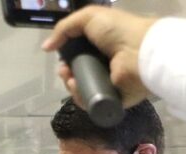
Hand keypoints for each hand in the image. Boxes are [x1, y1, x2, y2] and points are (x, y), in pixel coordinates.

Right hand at [41, 6, 157, 108]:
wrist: (138, 51)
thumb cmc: (117, 30)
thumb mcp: (89, 17)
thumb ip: (64, 28)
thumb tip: (46, 47)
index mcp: (102, 47)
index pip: (79, 55)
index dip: (67, 57)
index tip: (61, 58)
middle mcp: (105, 66)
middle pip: (78, 74)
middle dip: (66, 72)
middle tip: (64, 71)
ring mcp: (109, 84)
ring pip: (81, 90)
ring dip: (70, 85)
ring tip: (70, 79)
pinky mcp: (113, 100)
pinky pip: (90, 103)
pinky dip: (80, 97)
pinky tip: (77, 88)